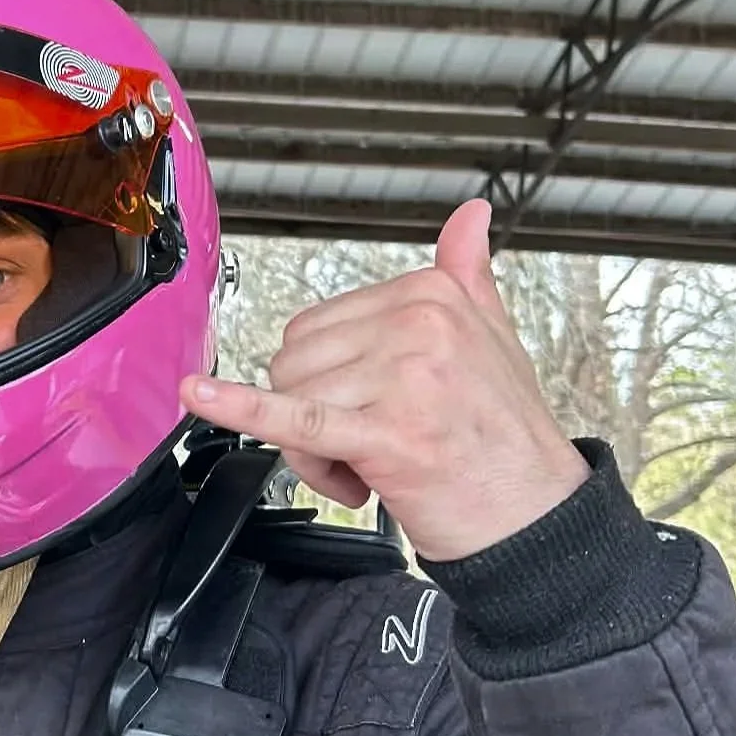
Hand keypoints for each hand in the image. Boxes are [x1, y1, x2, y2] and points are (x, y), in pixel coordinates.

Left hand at [180, 199, 590, 561]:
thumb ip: (469, 276)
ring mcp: (403, 377)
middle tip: (367, 447)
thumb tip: (469, 217)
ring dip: (316, 453)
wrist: (535, 518)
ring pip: (293, 402)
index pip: (317, 327)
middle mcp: (418, 326)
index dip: (329, 379)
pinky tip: (201, 395)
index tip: (372, 407)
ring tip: (371, 469)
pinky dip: (240, 408)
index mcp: (432, 294)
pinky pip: (294, 419)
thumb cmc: (504, 439)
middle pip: (295, 362)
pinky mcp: (385, 433)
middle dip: (314, 415)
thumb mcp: (495, 338)